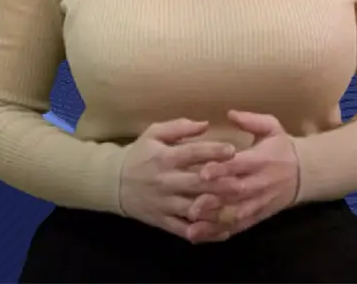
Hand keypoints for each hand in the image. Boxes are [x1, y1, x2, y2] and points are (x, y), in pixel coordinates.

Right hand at [118, 118, 242, 242]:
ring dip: (216, 209)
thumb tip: (205, 124)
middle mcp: (166, 181)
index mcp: (165, 157)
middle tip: (243, 182)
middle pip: (197, 183)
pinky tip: (223, 231)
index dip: (212, 151)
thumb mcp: (154, 133)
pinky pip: (185, 230)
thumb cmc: (139, 154)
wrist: (114, 182)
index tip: (233, 150)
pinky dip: (205, 233)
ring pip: (194, 209)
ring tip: (238, 208)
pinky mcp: (163, 221)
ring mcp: (165, 204)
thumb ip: (179, 127)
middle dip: (221, 183)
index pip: (191, 153)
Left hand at [186, 110, 299, 241]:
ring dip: (214, 221)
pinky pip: (239, 226)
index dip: (221, 169)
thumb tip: (230, 113)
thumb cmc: (281, 146)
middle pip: (235, 193)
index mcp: (260, 159)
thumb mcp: (271, 126)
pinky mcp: (257, 216)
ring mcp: (258, 202)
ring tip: (192, 227)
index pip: (239, 166)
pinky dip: (220, 232)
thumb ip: (251, 120)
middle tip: (191, 206)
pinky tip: (202, 236)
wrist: (304, 173)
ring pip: (235, 214)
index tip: (203, 173)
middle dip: (213, 200)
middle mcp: (259, 183)